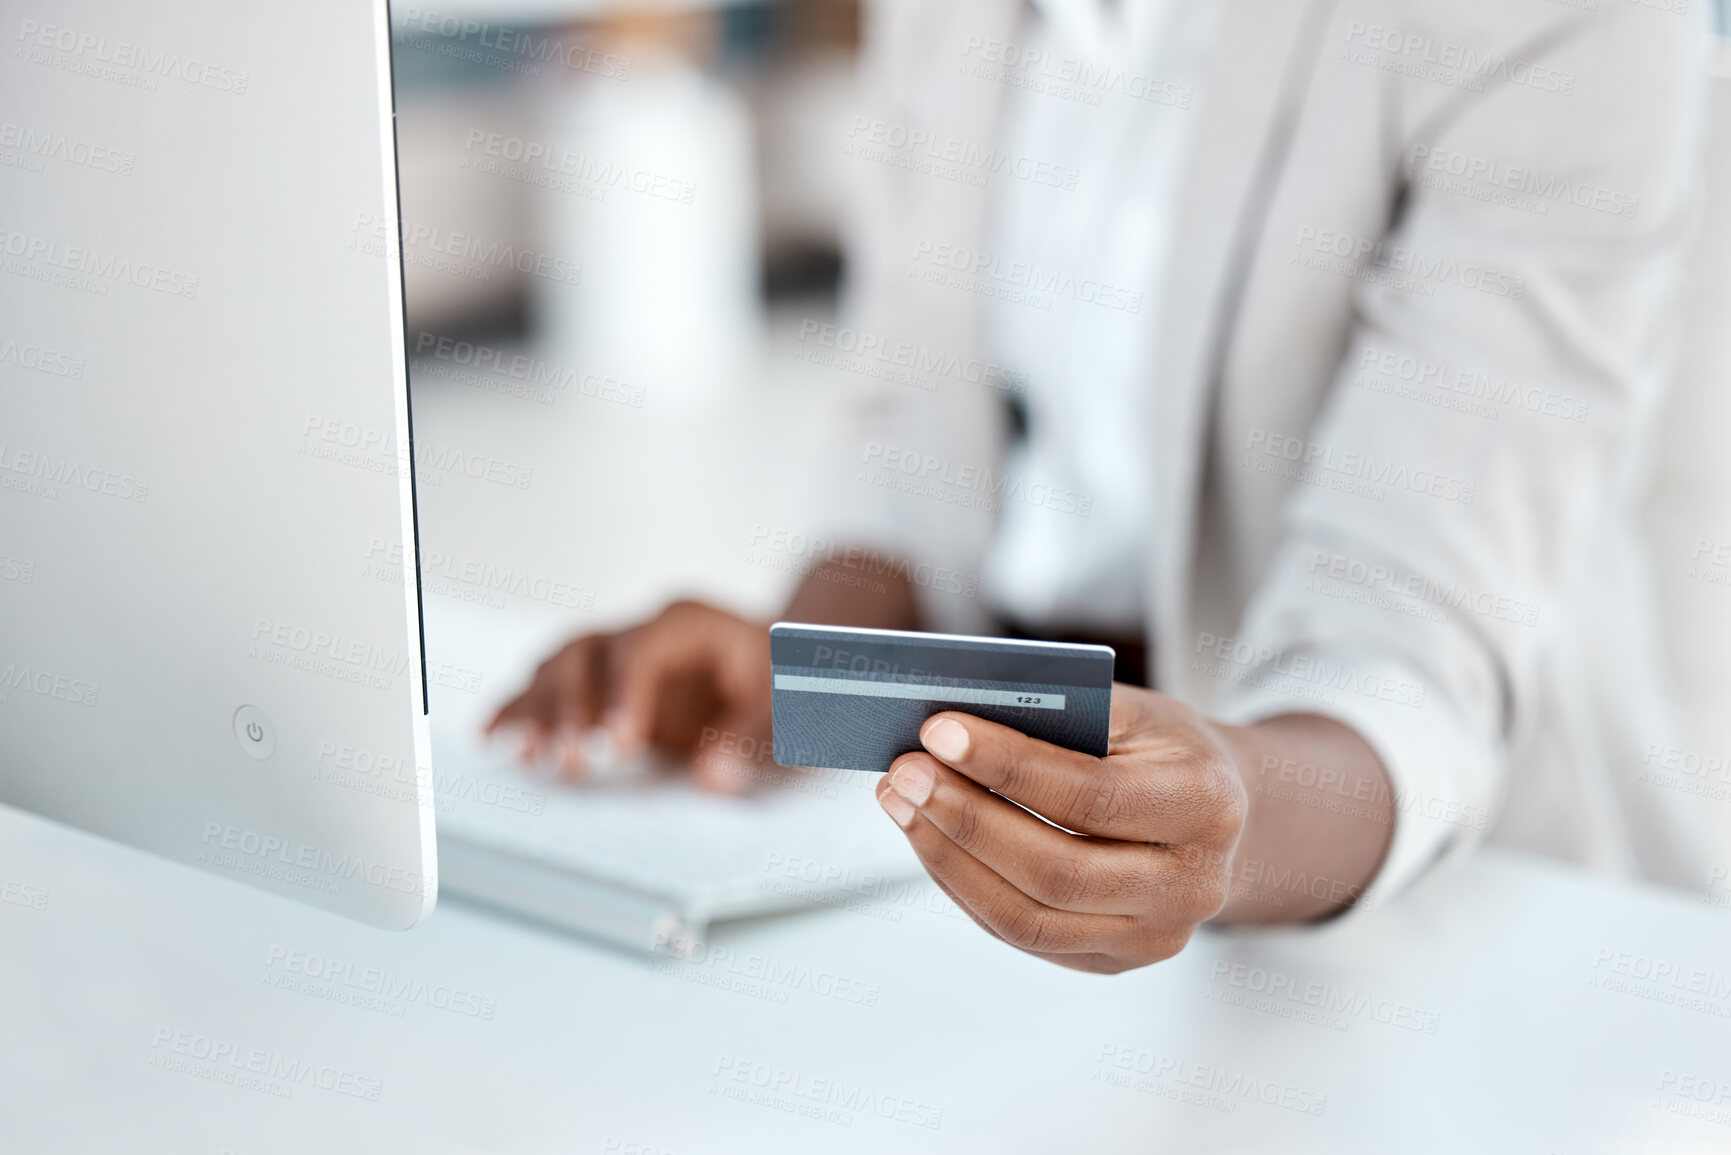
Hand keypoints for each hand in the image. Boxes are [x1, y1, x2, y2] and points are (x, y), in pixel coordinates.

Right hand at [485, 601, 771, 792]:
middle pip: (587, 652)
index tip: (619, 744)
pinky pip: (549, 686)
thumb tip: (712, 775)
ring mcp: (615, 655)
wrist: (778, 670)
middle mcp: (642, 631)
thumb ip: (753, 738)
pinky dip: (519, 708)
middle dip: (572, 706)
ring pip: (558, 668)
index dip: (624, 693)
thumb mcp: (790, 708)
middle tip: (571, 762)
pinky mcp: (600, 685)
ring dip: (540, 712)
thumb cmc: (784, 683)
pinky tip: (492, 736)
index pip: (643, 648)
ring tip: (533, 759)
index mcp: (689, 624)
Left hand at [874, 687, 1247, 972]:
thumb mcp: (1131, 710)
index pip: (1089, 796)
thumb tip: (949, 725)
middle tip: (904, 771)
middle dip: (964, 818)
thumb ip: (1058, 713)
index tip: (937, 731)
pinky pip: (1020, 934)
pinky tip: (928, 838)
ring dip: (947, 857)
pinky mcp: (1112, 961)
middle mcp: (1190, 886)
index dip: (1007, 765)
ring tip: (900, 800)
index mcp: (1205, 806)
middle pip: (1055, 871)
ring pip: (1027, 917)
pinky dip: (963, 884)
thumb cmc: (1160, 747)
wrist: (1218, 812)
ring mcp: (1153, 937)